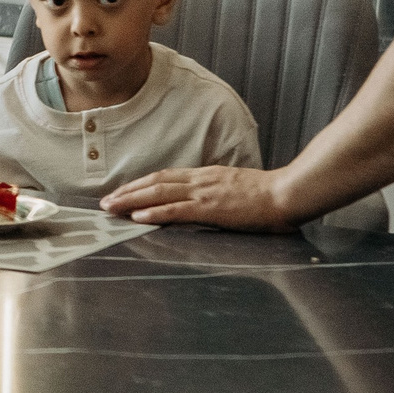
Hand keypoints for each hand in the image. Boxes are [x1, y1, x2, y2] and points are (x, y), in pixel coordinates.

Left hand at [100, 166, 297, 230]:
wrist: (287, 193)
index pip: (166, 177)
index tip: (124, 191)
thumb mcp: (235, 188)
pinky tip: (138, 217)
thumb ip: (215, 193)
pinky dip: (154, 212)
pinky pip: (176, 209)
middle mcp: (201, 180)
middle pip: (156, 182)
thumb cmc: (268, 196)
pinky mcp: (211, 208)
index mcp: (206, 175)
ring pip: (159, 193)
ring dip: (132, 200)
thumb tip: (201, 202)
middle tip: (106, 201)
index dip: (142, 184)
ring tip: (112, 208)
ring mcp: (205, 193)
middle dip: (128, 191)